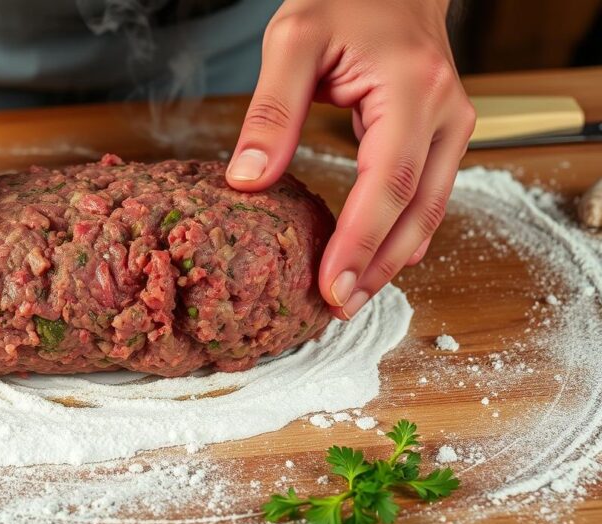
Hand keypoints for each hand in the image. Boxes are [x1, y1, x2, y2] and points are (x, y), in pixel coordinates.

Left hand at [225, 0, 474, 319]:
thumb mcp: (292, 39)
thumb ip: (271, 111)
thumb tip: (247, 182)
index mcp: (412, 90)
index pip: (389, 183)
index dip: (360, 242)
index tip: (331, 287)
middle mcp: (445, 113)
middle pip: (419, 210)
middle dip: (379, 266)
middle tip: (337, 309)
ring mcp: (451, 126)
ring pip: (430, 211)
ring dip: (392, 258)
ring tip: (350, 296)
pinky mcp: (441, 135)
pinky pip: (426, 195)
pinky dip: (399, 233)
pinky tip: (369, 258)